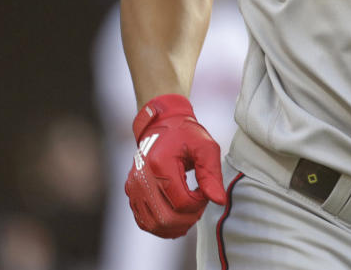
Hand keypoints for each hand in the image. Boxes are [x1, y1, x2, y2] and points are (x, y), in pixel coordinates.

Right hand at [124, 94, 226, 237]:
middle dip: (189, 218)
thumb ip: (212, 175)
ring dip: (176, 225)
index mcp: (160, 164)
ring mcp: (133, 187)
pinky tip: (177, 217)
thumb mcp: (206, 147)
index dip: (199, 204)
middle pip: (166, 218)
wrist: (162, 124)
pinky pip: (144, 221)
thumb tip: (219, 201)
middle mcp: (142, 178)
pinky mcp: (131, 193)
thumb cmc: (186, 134)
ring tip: (190, 212)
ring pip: (154, 225)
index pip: (182, 202)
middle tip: (200, 204)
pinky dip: (162, 226)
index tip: (206, 192)